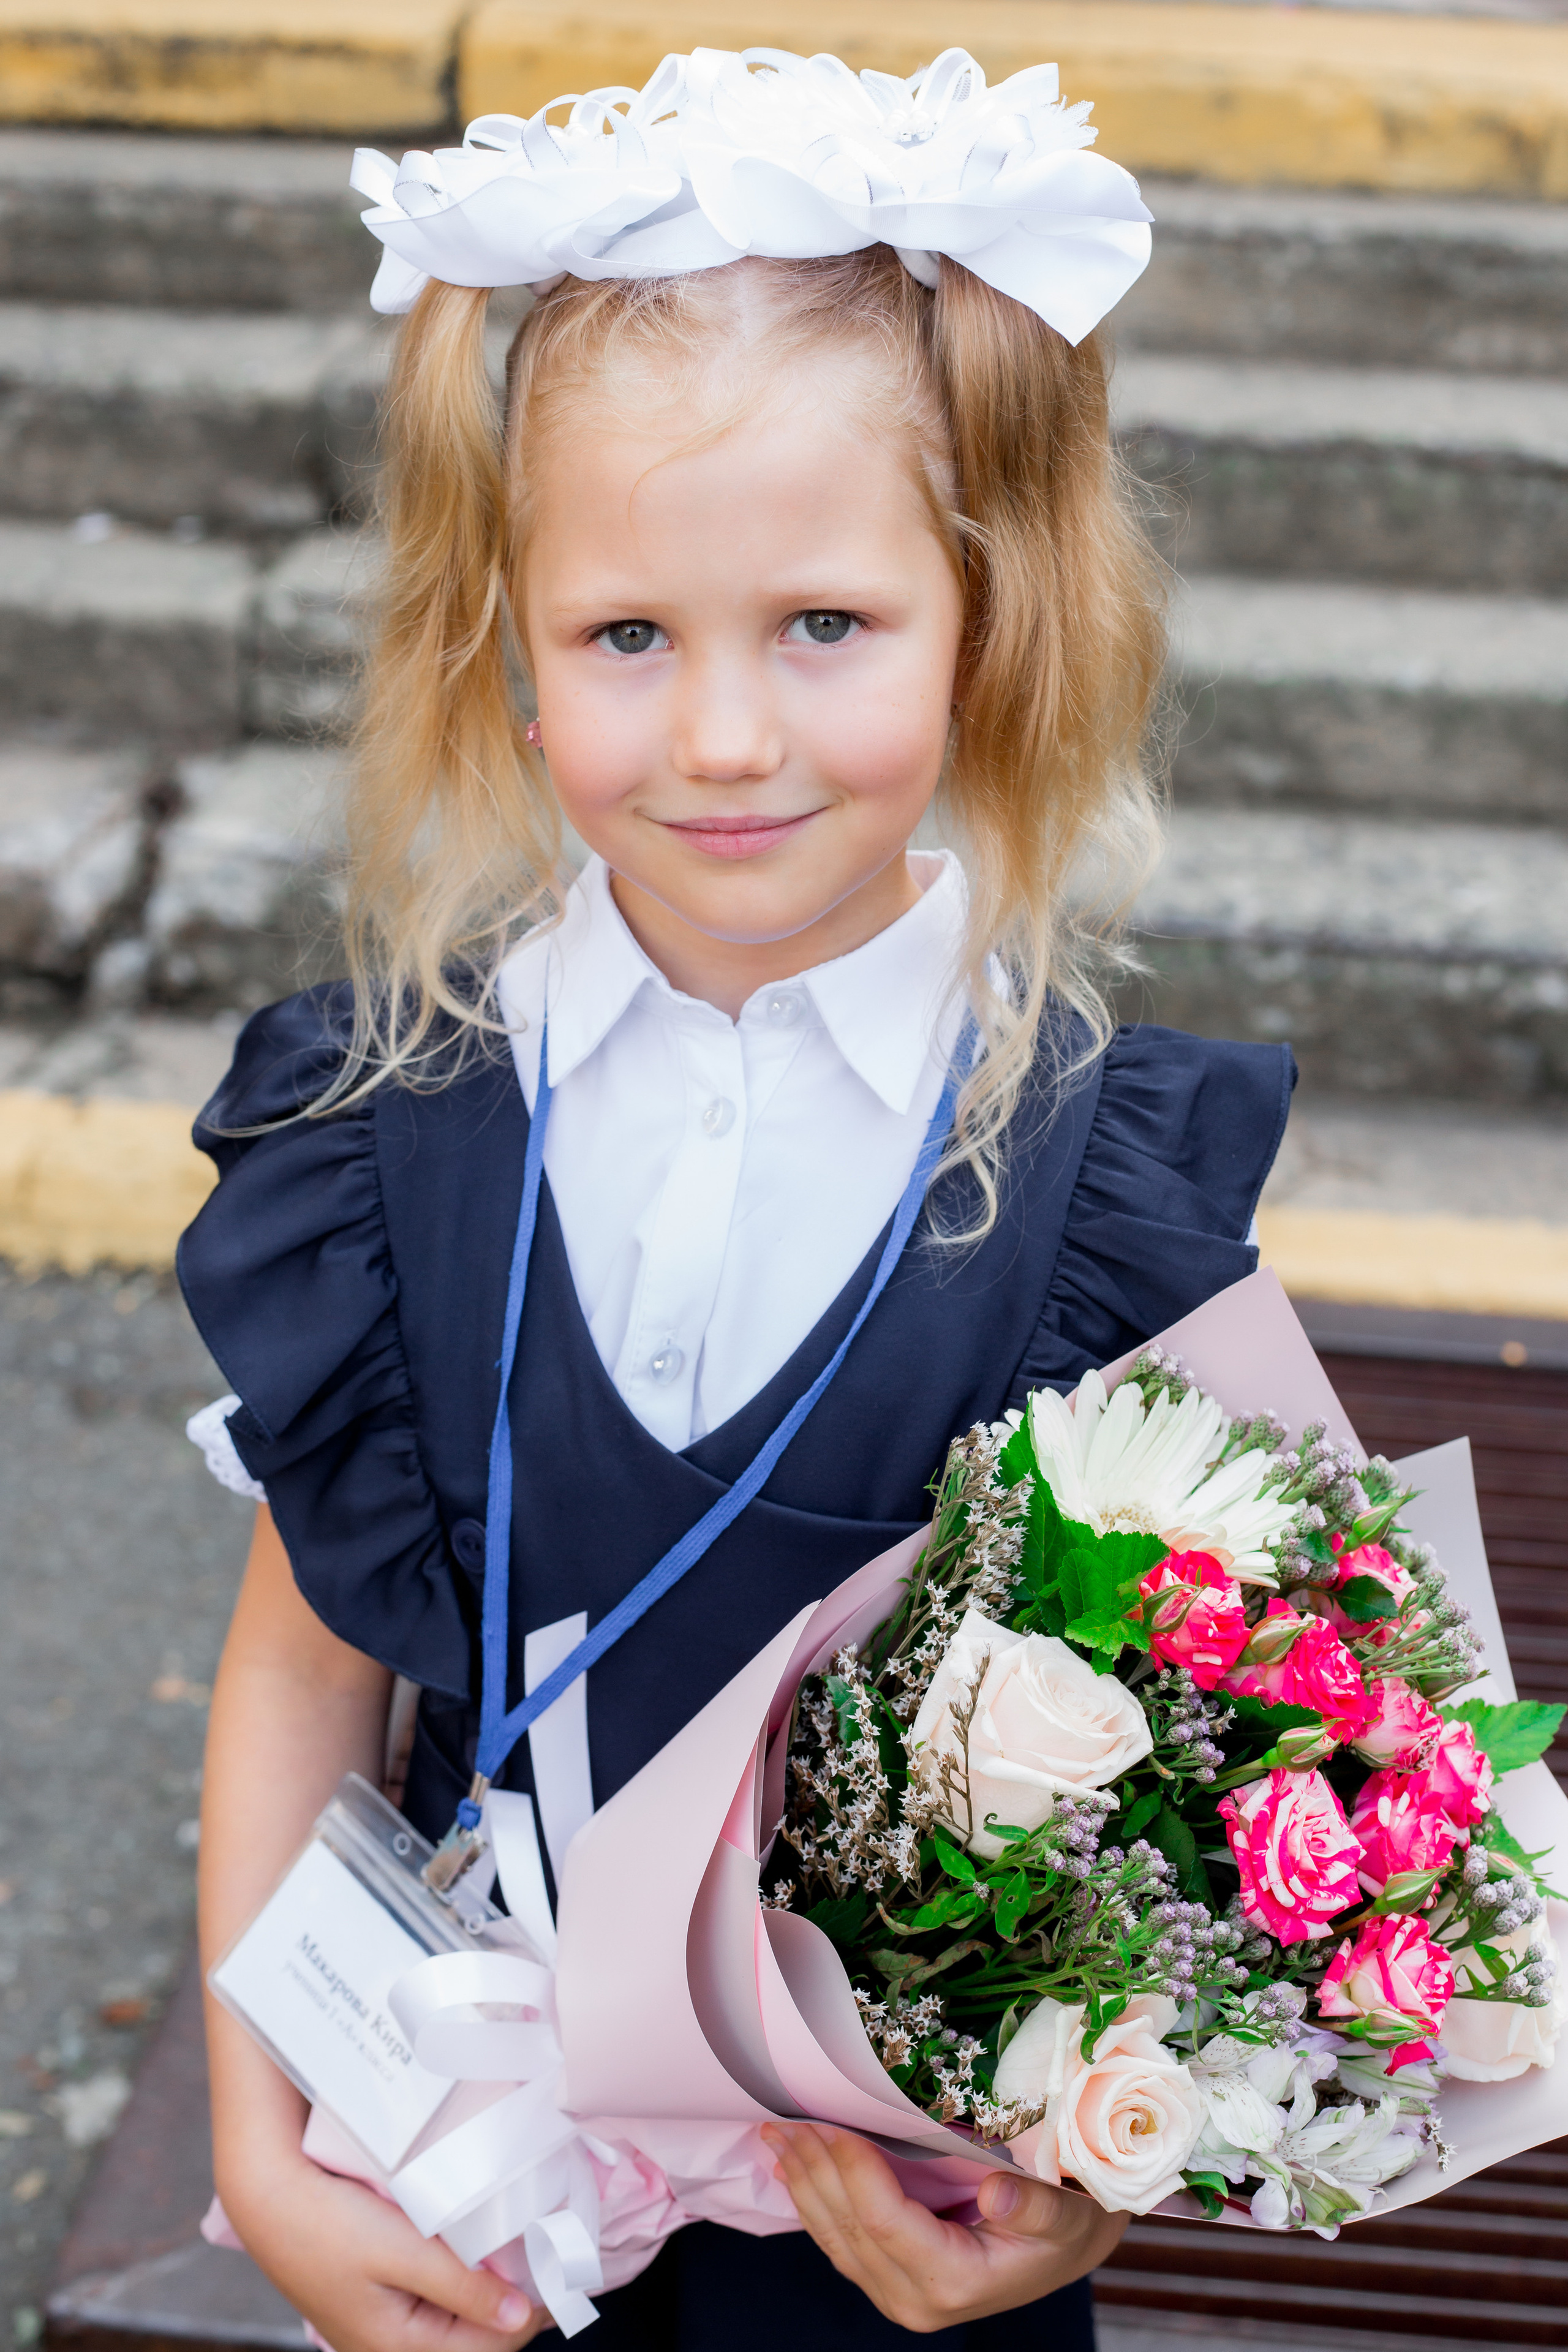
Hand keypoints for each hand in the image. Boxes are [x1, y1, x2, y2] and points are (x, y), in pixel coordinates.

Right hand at [220, 2144, 553, 2351]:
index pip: (493, 2347)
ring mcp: (382, 2327)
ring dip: (489, 2286)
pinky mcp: (378, 2302)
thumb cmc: (331, 2224)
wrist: (268, 2198)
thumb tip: (520, 2316)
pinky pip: (436, 2304)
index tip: (560, 2260)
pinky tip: (474, 2245)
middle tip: (544, 2246)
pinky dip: (463, 2278)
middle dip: (514, 2298)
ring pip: (459, 2321)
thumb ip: (463, 2286)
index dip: (532, 2306)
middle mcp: (391, 2348)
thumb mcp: (404, 2251)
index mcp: (399, 2349)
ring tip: (515, 2242)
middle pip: (477, 2338)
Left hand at [761, 2121, 1125, 2332]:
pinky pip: (841, 2242)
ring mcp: (900, 2296)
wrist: (1067, 2249)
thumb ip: (1033, 2207)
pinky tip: (794, 2170)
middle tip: (782, 2121)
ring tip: (776, 2138)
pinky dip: (814, 2202)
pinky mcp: (890, 2283)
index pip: (885, 2221)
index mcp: (956, 2282)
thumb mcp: (1067, 2212)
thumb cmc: (1068, 2222)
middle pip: (850, 2229)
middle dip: (813, 2171)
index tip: (828, 2122)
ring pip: (835, 2238)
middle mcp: (917, 2299)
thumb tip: (997, 2193)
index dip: (853, 2171)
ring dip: (803, 2185)